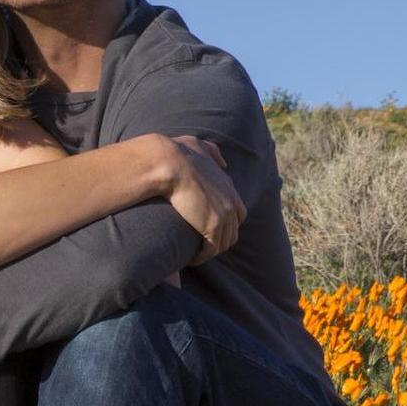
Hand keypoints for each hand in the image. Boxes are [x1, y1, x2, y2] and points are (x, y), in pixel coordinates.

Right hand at [156, 134, 244, 264]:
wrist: (169, 163)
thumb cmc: (177, 153)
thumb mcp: (199, 145)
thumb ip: (212, 152)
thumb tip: (222, 162)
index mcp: (229, 187)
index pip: (237, 214)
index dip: (225, 225)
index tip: (207, 231)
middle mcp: (232, 201)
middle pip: (232, 232)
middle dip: (218, 241)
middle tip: (200, 248)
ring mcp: (225, 215)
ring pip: (222, 244)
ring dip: (209, 252)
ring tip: (194, 256)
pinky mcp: (213, 226)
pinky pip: (211, 250)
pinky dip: (202, 257)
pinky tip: (190, 260)